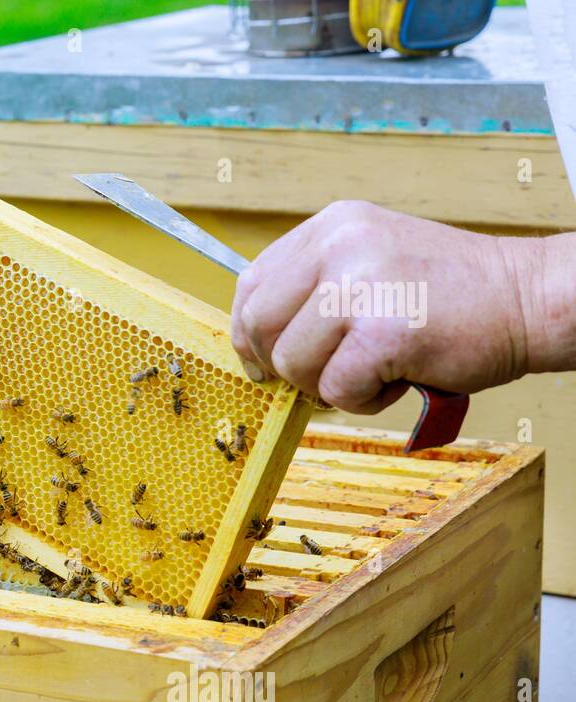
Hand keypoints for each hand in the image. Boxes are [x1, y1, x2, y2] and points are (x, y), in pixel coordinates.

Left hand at [231, 200, 569, 413]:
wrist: (527, 299)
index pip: (252, 284)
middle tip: (324, 375)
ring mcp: (359, 285)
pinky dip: (363, 401)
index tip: (261, 362)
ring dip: (329, 385)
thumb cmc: (449, 296)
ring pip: (293, 363)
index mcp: (331, 226)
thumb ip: (315, 288)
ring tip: (375, 370)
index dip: (248, 333)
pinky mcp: (382, 330)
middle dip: (285, 366)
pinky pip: (336, 389)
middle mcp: (339, 245)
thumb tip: (258, 342)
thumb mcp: (370, 262)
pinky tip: (397, 379)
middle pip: (260, 326)